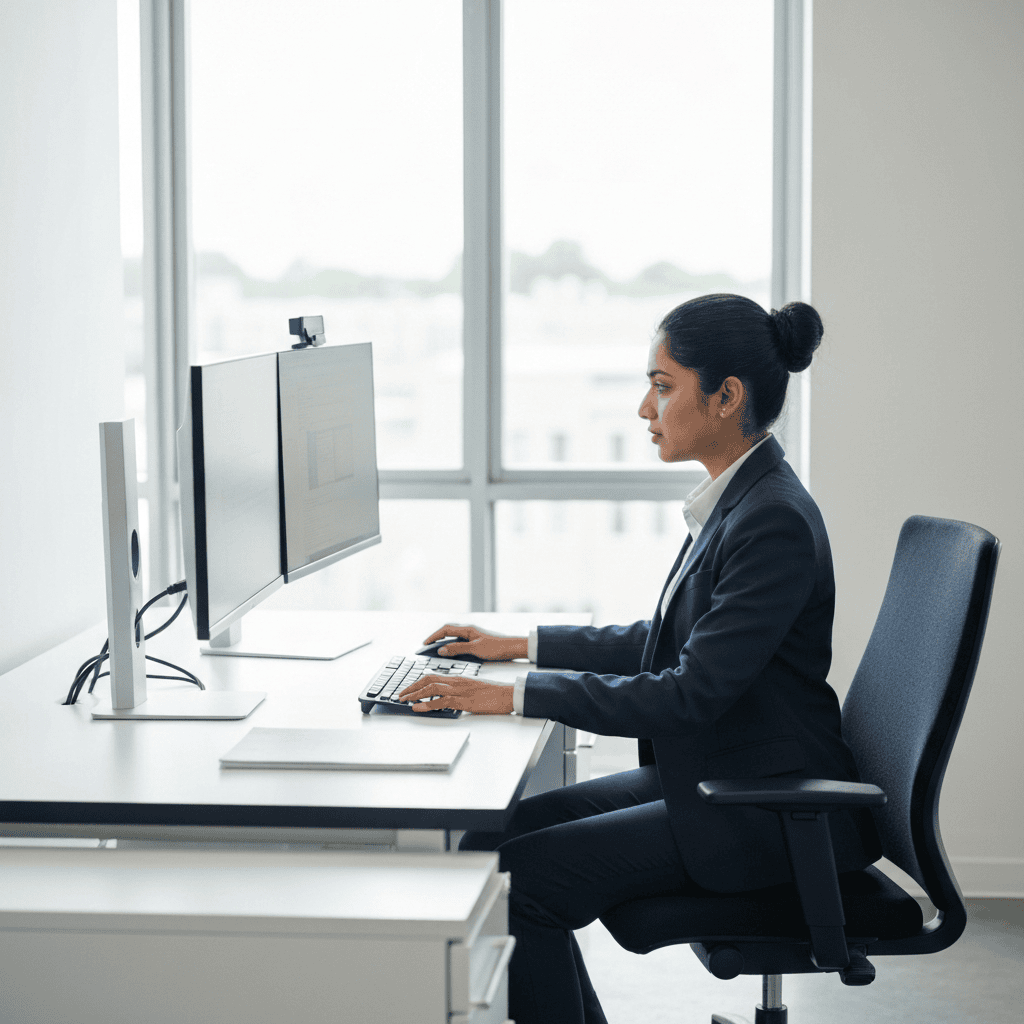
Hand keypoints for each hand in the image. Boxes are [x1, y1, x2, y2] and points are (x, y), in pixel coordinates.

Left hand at [399, 674, 514, 714]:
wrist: (507, 695)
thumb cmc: (492, 693)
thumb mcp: (472, 689)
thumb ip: (458, 690)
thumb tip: (445, 697)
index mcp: (458, 678)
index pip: (433, 676)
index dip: (417, 682)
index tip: (408, 689)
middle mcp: (456, 682)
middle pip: (428, 680)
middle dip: (412, 687)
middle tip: (401, 694)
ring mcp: (460, 691)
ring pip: (432, 688)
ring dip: (415, 694)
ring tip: (404, 700)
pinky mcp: (464, 701)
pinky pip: (442, 701)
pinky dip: (427, 704)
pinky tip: (418, 707)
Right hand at [422, 623, 527, 661]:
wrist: (513, 647)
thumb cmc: (497, 647)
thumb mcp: (475, 649)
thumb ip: (457, 649)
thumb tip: (441, 649)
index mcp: (467, 629)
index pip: (445, 630)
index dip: (433, 636)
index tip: (424, 643)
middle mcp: (469, 630)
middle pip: (448, 631)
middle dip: (436, 638)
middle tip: (427, 646)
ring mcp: (473, 635)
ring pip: (454, 637)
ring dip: (444, 642)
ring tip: (435, 650)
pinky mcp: (478, 641)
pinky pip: (460, 642)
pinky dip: (452, 646)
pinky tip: (451, 653)